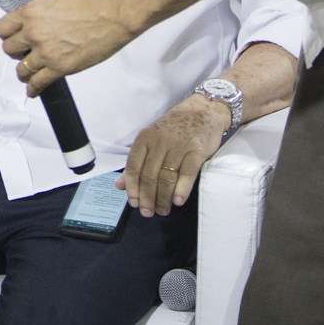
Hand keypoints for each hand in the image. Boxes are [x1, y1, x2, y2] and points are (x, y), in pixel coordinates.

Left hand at [0, 0, 137, 96]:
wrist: (113, 16)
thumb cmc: (93, 6)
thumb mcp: (57, 1)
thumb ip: (42, 13)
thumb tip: (36, 19)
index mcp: (32, 12)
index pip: (3, 27)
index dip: (7, 33)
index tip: (10, 37)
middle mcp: (34, 32)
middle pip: (8, 49)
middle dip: (15, 51)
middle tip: (21, 53)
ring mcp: (46, 52)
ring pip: (21, 69)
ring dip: (24, 72)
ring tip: (27, 73)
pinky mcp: (59, 67)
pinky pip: (37, 83)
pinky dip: (33, 88)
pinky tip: (33, 89)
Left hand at [119, 95, 230, 217]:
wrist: (203, 111)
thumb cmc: (174, 129)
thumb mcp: (151, 140)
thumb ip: (137, 163)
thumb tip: (120, 186)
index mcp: (145, 138)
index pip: (134, 167)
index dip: (132, 187)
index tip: (134, 203)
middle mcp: (160, 141)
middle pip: (149, 175)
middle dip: (147, 198)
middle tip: (148, 212)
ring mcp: (179, 146)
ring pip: (167, 177)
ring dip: (163, 198)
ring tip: (163, 210)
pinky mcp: (197, 151)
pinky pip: (187, 173)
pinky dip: (181, 189)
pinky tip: (177, 201)